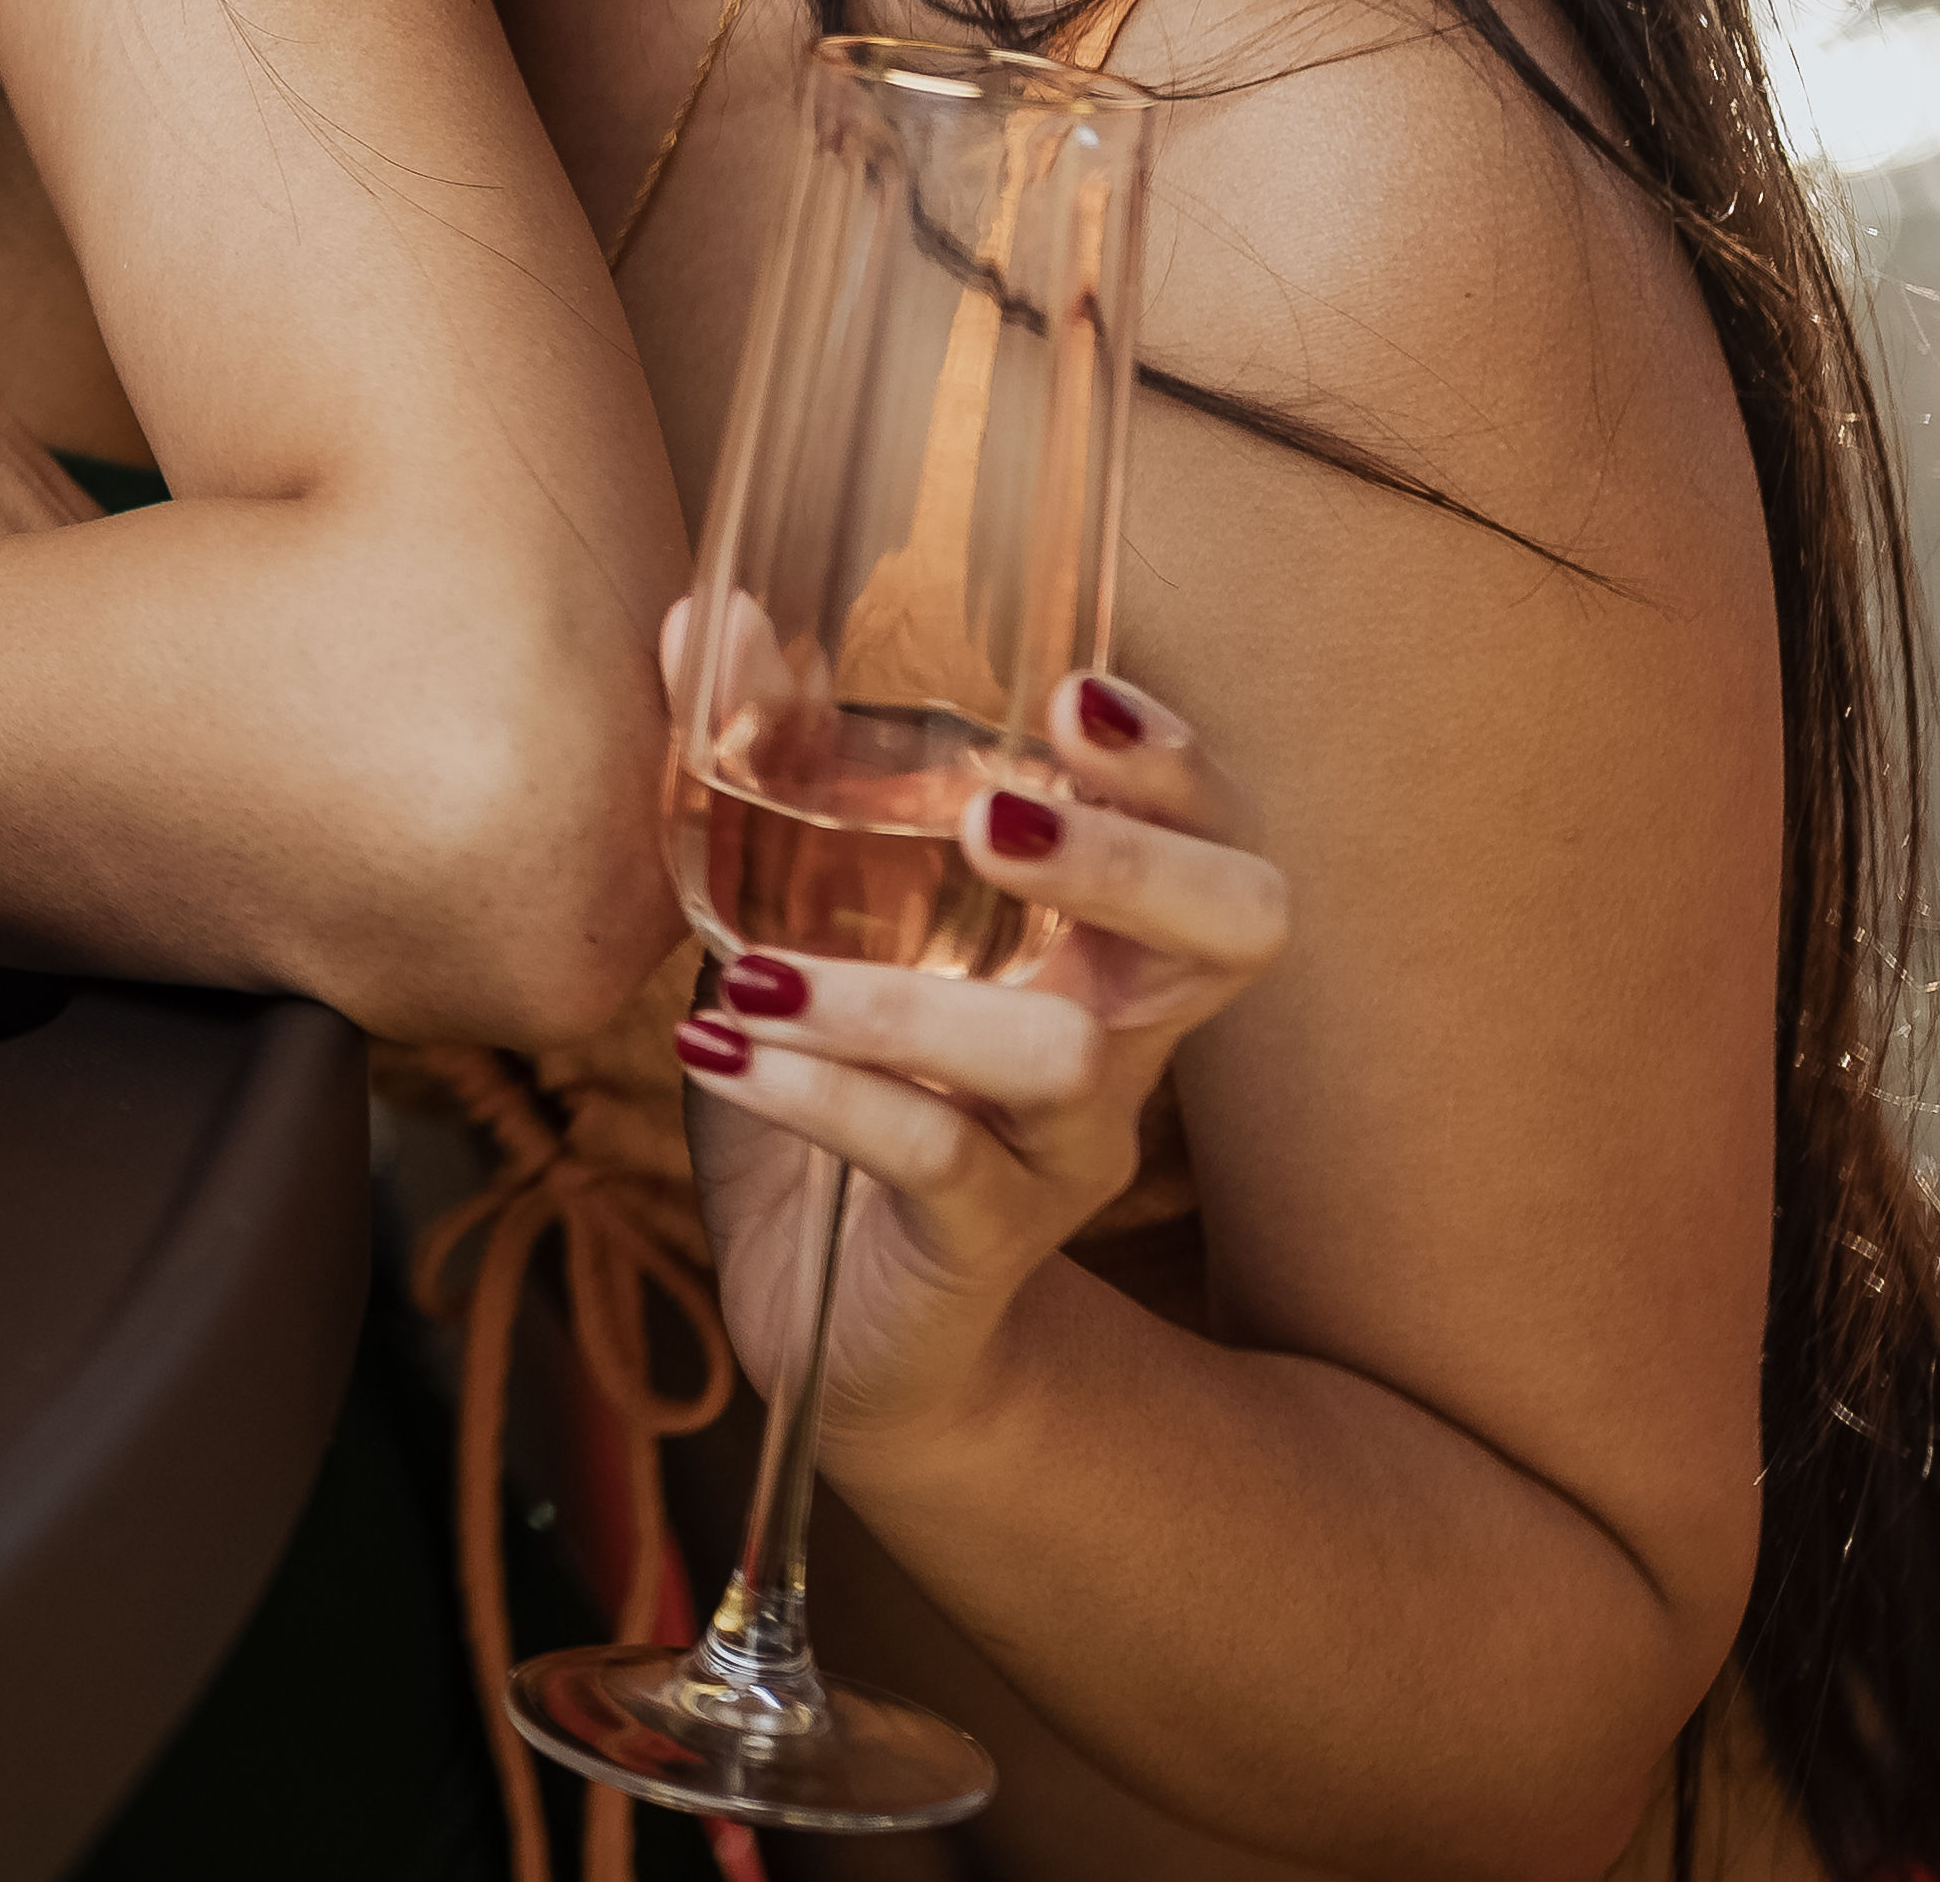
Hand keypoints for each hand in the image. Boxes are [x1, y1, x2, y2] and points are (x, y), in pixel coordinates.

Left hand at [676, 661, 1289, 1466]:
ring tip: (752, 972)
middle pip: (1238, 932)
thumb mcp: (791, 919)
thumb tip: (702, 616)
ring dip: (902, 1003)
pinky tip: (719, 1047)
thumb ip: (760, 770)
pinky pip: (935, 1162)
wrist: (836, 1323)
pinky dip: (823, 1096)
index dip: (1174, 764)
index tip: (1075, 691)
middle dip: (1135, 860)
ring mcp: (1063, 1148)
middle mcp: (1116, 1034)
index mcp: (1097, 938)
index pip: (1213, 832)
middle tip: (995, 812)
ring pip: (1063, 1062)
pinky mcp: (985, 1241)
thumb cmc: (838, 1083)